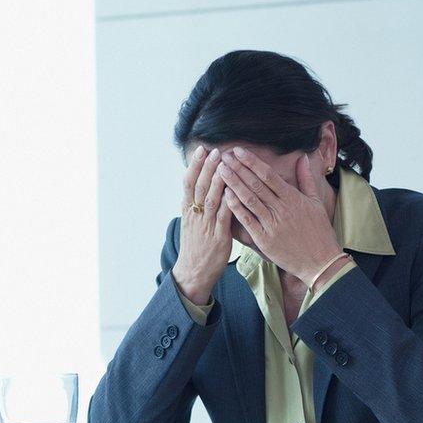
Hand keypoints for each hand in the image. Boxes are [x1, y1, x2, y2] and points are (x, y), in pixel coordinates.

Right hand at [171, 145, 233, 304]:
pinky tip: (234, 191)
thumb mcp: (191, 222)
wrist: (193, 273)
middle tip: (215, 150)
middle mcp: (195, 215)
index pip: (189, 182)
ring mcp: (206, 225)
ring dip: (218, 180)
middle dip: (207, 167)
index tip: (202, 149)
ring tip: (224, 164)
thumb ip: (196, 205)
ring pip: (210, 198)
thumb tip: (201, 187)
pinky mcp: (218, 237)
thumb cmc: (196, 247)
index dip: (195, 165)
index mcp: (188, 210)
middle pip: (199, 186)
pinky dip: (228, 203)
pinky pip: (223, 217)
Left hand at [218, 147, 343, 287]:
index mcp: (293, 198)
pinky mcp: (264, 240)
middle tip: (224, 156)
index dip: (252, 162)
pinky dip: (236, 208)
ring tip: (220, 171)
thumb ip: (306, 179)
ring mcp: (272, 224)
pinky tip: (226, 196)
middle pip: (256, 185)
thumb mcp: (316, 202)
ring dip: (234, 183)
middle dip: (238, 168)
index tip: (239, 151)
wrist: (320, 261)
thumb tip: (303, 158)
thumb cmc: (319, 232)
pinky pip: (247, 221)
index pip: (268, 175)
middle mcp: (281, 209)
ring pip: (249, 200)